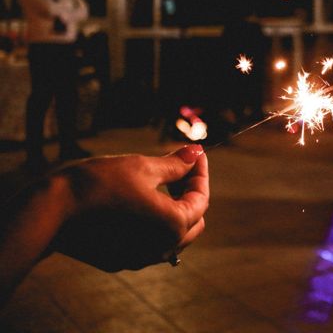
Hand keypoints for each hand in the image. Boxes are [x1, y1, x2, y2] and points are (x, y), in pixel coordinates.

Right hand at [52, 145, 208, 271]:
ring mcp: (140, 259)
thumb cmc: (98, 184)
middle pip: (193, 220)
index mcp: (173, 226)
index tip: (195, 153)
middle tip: (180, 166)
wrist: (49, 211)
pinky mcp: (120, 261)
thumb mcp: (143, 167)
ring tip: (163, 181)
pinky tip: (143, 201)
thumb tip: (195, 154)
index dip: (199, 172)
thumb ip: (175, 164)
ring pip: (173, 235)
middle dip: (190, 192)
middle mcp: (161, 249)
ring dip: (175, 208)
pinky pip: (150, 242)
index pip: (201, 199)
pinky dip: (155, 223)